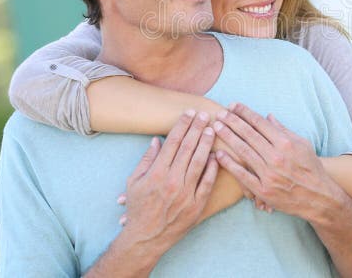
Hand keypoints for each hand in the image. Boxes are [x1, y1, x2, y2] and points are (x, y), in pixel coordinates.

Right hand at [117, 110, 217, 260]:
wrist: (146, 238)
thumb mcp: (134, 182)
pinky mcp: (196, 205)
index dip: (182, 125)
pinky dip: (212, 168)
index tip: (189, 113)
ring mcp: (186, 194)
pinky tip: (217, 155)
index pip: (172, 143)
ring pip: (199, 162)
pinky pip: (207, 183)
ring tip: (213, 129)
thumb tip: (157, 140)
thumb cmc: (138, 208)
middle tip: (205, 114)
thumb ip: (146, 160)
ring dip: (206, 144)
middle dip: (197, 129)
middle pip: (187, 149)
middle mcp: (172, 181)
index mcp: (156, 173)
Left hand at [212, 103, 346, 222]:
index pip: (260, 123)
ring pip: (243, 151)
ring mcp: (269, 174)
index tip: (233, 105)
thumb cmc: (311, 168)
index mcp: (286, 143)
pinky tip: (219, 154)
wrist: (318, 198)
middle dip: (232, 121)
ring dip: (228, 137)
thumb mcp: (303, 144)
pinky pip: (242, 175)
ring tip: (216, 127)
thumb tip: (268, 116)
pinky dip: (230, 164)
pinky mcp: (263, 191)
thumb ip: (284, 130)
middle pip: (249, 134)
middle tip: (220, 113)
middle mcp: (276, 157)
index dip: (244, 112)